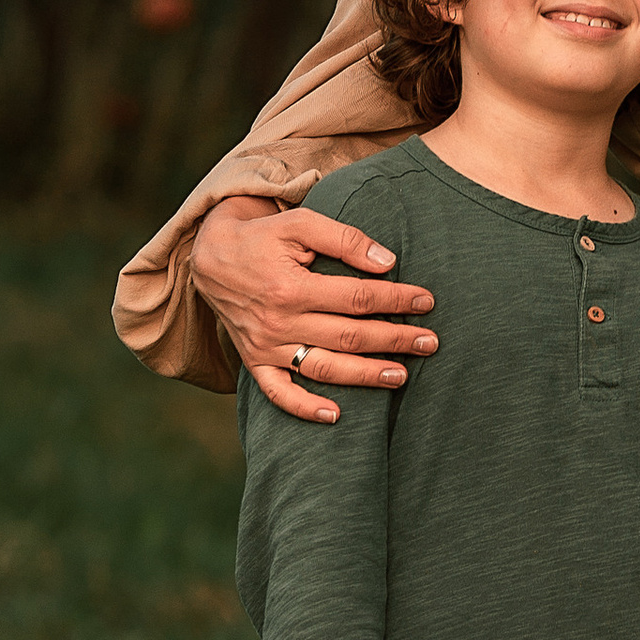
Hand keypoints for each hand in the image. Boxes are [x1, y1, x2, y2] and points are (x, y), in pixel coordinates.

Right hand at [195, 194, 437, 423]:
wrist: (209, 256)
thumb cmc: (263, 237)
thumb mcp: (301, 224)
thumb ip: (344, 238)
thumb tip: (387, 261)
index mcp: (291, 287)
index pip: (357, 298)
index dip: (395, 299)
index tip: (426, 301)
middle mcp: (278, 322)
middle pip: (348, 336)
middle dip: (394, 339)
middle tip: (430, 342)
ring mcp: (265, 346)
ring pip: (323, 368)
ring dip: (365, 375)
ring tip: (402, 376)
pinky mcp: (254, 361)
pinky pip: (278, 393)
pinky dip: (304, 408)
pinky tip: (336, 416)